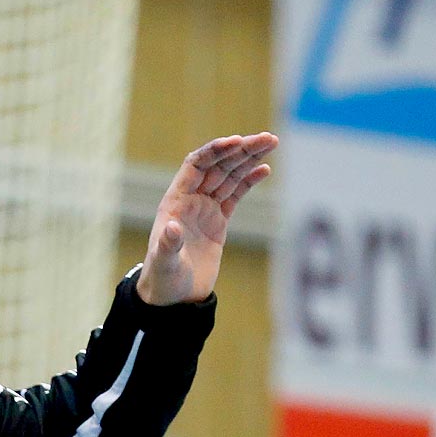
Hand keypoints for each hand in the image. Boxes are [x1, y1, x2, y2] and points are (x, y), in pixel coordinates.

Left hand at [135, 131, 276, 305]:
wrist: (174, 297)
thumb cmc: (163, 279)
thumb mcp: (165, 262)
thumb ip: (168, 244)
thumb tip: (172, 228)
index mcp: (176, 200)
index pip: (196, 165)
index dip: (216, 151)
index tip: (237, 141)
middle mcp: (191, 199)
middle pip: (218, 165)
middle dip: (242, 150)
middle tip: (268, 139)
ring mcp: (205, 209)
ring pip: (230, 176)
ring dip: (249, 159)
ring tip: (271, 143)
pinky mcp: (218, 221)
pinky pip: (235, 194)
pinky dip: (249, 181)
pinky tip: (264, 168)